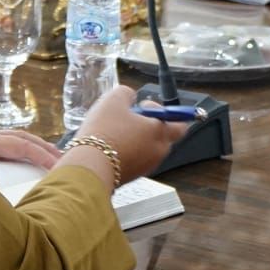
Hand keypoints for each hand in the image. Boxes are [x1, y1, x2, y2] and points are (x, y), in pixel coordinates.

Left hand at [0, 118, 61, 169]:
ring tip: (42, 156)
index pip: (22, 146)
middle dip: (43, 147)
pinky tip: (8, 158)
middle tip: (63, 158)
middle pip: (22, 137)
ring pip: (10, 137)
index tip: (60, 165)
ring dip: (29, 145)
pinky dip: (13, 147)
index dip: (42, 155)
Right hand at [69, 86, 186, 184]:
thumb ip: (126, 93)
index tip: (147, 107)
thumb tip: (129, 96)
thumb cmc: (104, 133)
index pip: (180, 125)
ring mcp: (145, 167)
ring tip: (113, 131)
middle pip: (161, 135)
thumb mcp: (113, 100)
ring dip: (134, 138)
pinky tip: (107, 145)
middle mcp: (158, 152)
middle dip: (146, 124)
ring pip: (146, 148)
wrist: (88, 168)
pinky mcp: (131, 177)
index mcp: (160, 132)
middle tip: (127, 117)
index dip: (165, 112)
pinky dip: (125, 151)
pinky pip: (134, 159)